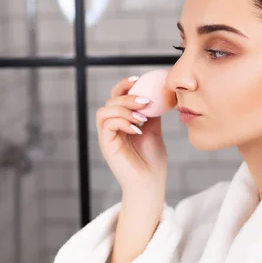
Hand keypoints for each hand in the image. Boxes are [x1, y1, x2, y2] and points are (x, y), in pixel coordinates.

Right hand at [96, 76, 167, 190]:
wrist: (151, 183)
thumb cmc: (152, 161)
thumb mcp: (154, 130)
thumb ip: (151, 113)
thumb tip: (156, 93)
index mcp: (120, 122)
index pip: (116, 96)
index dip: (124, 85)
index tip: (138, 78)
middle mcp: (111, 128)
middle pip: (110, 101)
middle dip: (127, 96)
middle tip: (145, 100)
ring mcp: (107, 137)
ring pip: (105, 111)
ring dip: (124, 109)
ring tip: (142, 117)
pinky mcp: (106, 146)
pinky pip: (108, 125)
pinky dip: (123, 122)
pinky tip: (138, 128)